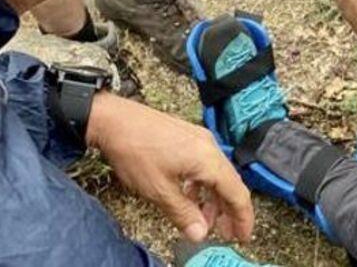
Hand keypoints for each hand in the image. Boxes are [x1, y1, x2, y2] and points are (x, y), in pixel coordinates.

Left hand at [86, 92, 254, 241]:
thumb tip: (200, 234)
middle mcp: (209, 147)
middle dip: (228, 211)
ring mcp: (198, 139)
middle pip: (229, 183)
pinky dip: (202, 184)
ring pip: (216, 174)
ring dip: (213, 198)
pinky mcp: (187, 137)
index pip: (237, 192)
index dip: (242, 217)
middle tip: (225, 233)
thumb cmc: (135, 151)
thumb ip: (183, 213)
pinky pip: (204, 164)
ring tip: (202, 218)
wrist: (114, 120)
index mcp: (208, 160)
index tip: (243, 236)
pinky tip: (188, 195)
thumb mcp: (158, 190)